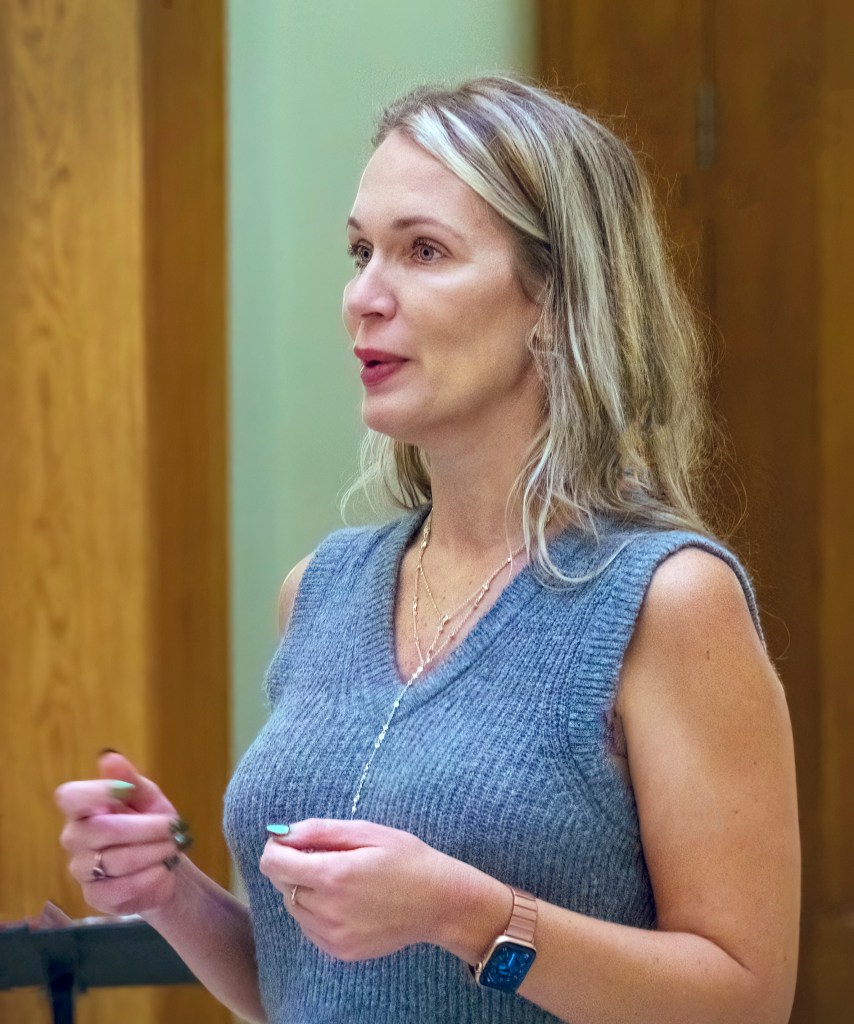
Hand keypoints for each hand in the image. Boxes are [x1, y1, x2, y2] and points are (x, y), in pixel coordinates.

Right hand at [54, 752, 186, 916]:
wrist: (162, 867)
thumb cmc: (150, 825)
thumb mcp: (148, 799)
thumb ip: (130, 780)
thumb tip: (109, 757)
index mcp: (83, 809)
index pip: (69, 797)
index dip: (94, 793)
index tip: (125, 790)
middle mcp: (74, 838)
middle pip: (103, 830)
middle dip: (146, 828)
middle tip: (173, 827)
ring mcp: (82, 870)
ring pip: (116, 860)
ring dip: (153, 852)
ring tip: (173, 847)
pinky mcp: (95, 897)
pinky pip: (121, 887)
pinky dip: (149, 876)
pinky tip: (162, 869)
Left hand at [260, 818, 468, 961]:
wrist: (439, 903)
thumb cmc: (407, 859)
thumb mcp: (367, 832)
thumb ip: (319, 831)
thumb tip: (281, 833)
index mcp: (333, 875)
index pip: (273, 864)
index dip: (277, 848)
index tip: (292, 841)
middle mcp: (327, 910)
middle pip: (282, 884)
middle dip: (295, 866)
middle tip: (329, 856)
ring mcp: (332, 936)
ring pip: (294, 906)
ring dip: (305, 889)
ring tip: (341, 879)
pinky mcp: (339, 951)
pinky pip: (309, 927)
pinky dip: (317, 912)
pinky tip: (346, 900)